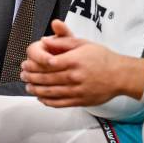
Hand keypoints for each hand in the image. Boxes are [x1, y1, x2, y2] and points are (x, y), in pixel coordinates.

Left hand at [21, 20, 143, 107]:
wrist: (119, 75)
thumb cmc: (103, 58)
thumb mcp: (84, 43)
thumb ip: (63, 41)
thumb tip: (45, 40)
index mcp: (75, 60)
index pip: (48, 63)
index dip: (34, 63)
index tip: (27, 62)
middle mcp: (74, 76)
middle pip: (46, 78)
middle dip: (31, 76)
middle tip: (23, 74)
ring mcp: (77, 90)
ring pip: (50, 92)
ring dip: (36, 89)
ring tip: (28, 86)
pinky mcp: (79, 100)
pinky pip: (59, 103)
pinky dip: (47, 101)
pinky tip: (41, 98)